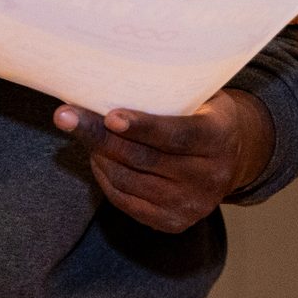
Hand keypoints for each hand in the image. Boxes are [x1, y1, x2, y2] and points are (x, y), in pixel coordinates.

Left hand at [53, 89, 272, 233]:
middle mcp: (209, 176)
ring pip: (129, 181)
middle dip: (99, 136)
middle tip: (65, 116)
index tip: (109, 115)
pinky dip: (106, 178)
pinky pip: (127, 201)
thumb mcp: (202, 96)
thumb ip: (171, 93)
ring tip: (81, 132)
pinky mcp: (173, 222)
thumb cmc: (205, 113)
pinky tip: (98, 157)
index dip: (142, 126)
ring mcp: (191, 204)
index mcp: (220, 137)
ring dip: (98, 156)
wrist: (232, 158)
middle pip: (143, 159)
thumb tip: (115, 74)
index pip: (177, 134)